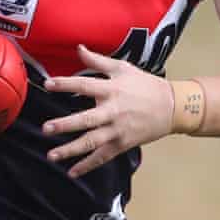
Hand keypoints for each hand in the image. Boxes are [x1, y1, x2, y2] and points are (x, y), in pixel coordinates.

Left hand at [41, 44, 173, 177]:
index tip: (47, 84)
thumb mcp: (123, 68)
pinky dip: (87, 165)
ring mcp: (118, 130)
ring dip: (71, 150)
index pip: (85, 85)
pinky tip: (72, 171)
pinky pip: (102, 156)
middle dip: (66, 125)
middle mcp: (113, 111)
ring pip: (93, 142)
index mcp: (112, 90)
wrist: (173, 107)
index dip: (65, 84)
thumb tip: (78, 48)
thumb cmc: (146, 85)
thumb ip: (97, 60)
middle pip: (87, 119)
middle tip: (46, 128)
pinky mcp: (123, 144)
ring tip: (52, 155)